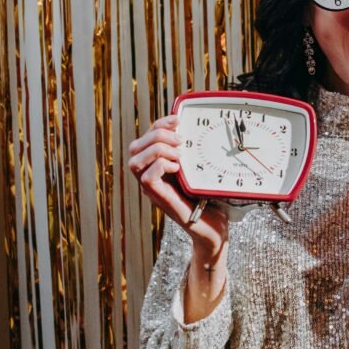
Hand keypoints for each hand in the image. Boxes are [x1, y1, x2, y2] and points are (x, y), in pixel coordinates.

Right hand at [128, 114, 227, 264]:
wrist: (214, 229)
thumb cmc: (210, 199)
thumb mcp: (200, 169)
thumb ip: (193, 152)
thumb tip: (196, 127)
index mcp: (157, 167)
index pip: (146, 138)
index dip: (158, 124)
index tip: (177, 119)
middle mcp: (151, 178)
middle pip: (134, 147)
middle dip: (155, 134)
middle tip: (180, 140)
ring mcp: (153, 190)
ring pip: (135, 162)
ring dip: (157, 150)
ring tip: (179, 155)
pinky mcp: (161, 200)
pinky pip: (146, 178)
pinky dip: (160, 166)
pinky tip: (177, 169)